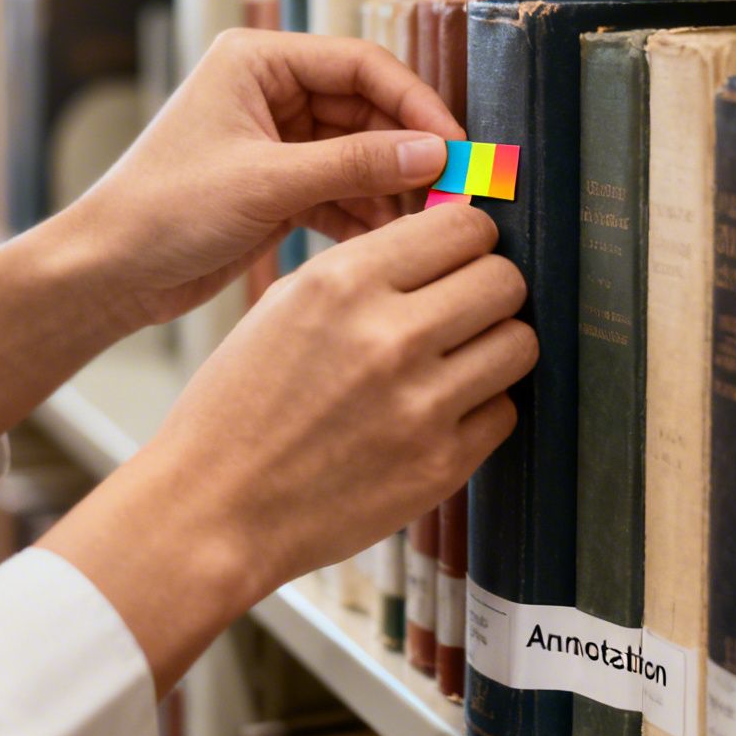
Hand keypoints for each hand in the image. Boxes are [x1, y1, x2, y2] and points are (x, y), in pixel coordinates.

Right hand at [38, 204, 534, 690]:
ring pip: (520, 343)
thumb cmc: (241, 405)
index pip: (465, 226)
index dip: (471, 239)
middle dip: (491, 289)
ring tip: (460, 360)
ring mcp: (421, 405)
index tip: (463, 255)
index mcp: (343, 282)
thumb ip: (367, 268)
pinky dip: (482, 410)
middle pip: (504, 280)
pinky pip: (505, 411)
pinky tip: (440, 413)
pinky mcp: (441, 465)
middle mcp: (389, 336)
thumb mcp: (286, 304)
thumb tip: (443, 242)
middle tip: (467, 309)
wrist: (215, 508)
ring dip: (496, 347)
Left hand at [55, 28, 463, 329]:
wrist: (108, 273)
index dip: (414, 103)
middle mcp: (269, 93)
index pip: (360, 65)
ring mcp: (276, 141)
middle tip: (454, 188)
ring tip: (426, 220)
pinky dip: (366, 213)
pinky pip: (341, 190)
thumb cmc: (160, 211)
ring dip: (392, 187)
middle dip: (408, 151)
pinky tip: (390, 238)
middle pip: (367, 110)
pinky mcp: (279, 187)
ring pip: (359, 154)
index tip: (454, 143)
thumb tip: (432, 154)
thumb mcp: (268, 183)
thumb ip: (356, 165)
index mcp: (258, 62)